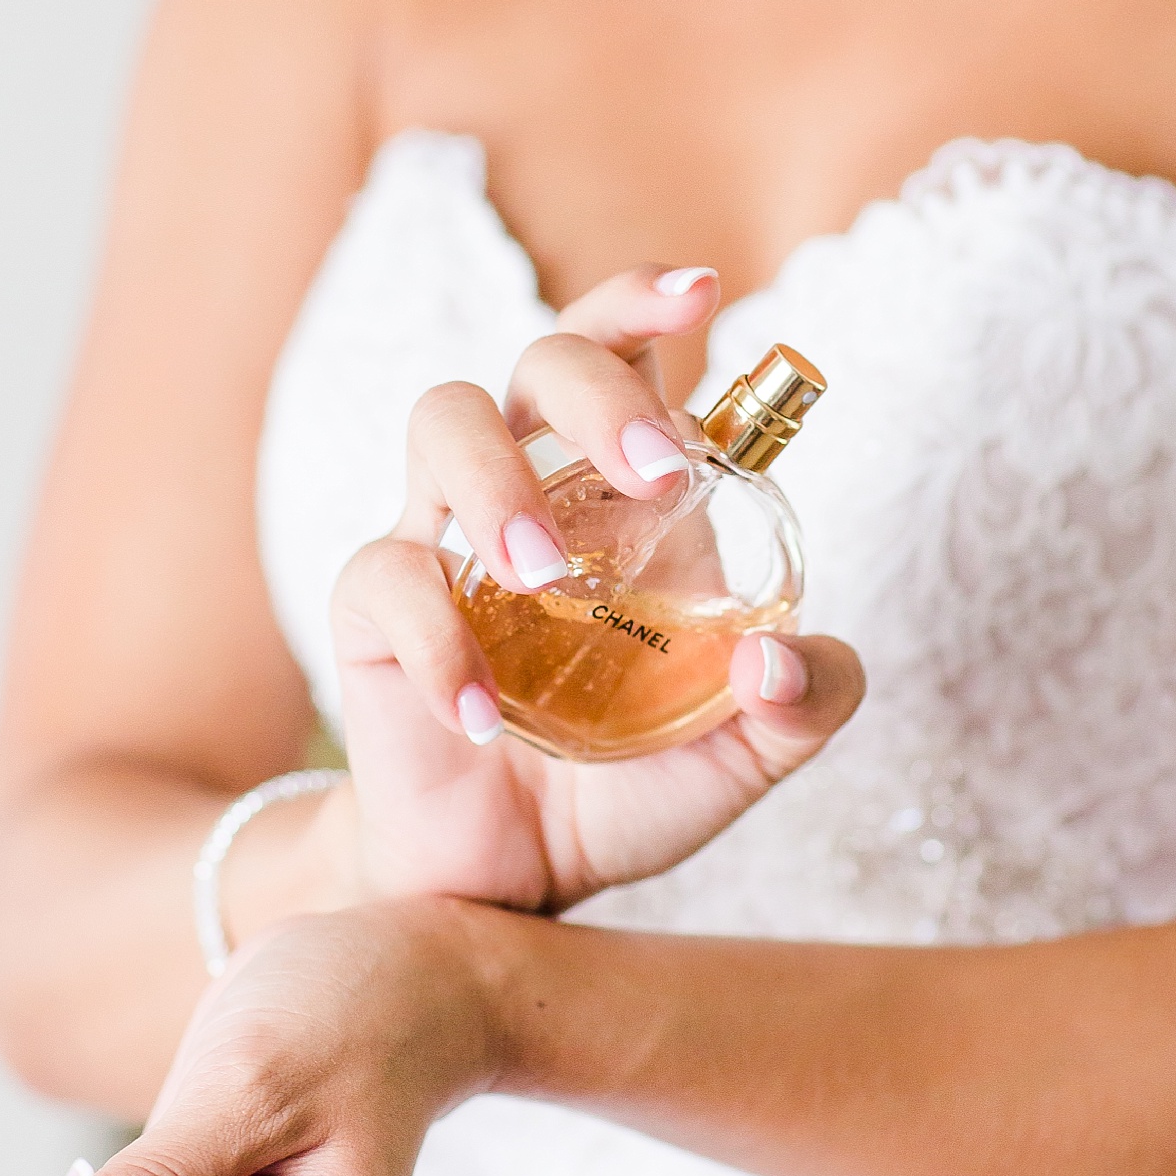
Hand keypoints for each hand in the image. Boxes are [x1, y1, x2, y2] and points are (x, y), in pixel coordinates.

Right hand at [321, 264, 865, 911]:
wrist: (507, 883)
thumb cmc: (623, 788)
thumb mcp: (742, 753)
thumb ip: (802, 703)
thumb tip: (777, 657)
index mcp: (625, 493)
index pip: (624, 351)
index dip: (646, 300)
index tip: (701, 292)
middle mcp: (532, 486)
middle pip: (539, 359)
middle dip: (598, 390)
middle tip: (658, 475)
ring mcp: (445, 538)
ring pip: (443, 419)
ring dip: (500, 479)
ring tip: (545, 576)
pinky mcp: (373, 610)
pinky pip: (387, 576)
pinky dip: (438, 639)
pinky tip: (481, 716)